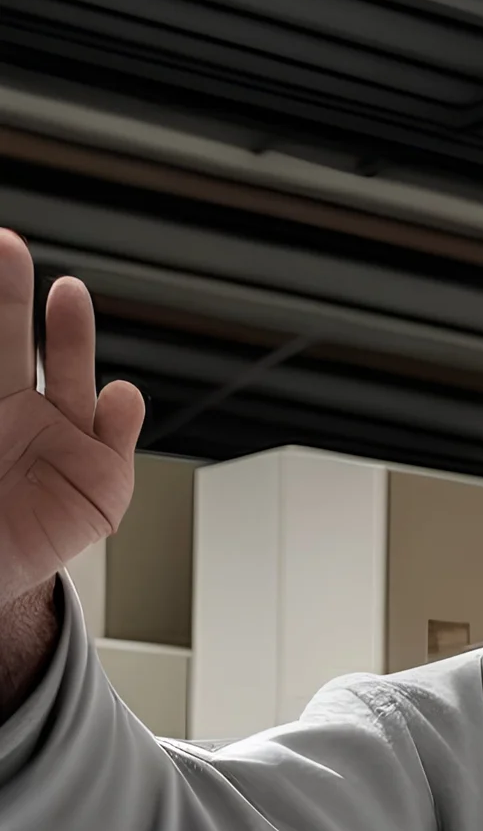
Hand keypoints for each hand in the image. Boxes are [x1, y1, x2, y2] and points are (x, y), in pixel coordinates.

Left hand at [0, 232, 142, 613]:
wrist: (2, 582)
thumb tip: (84, 395)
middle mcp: (20, 412)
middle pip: (13, 341)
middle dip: (10, 294)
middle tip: (6, 249)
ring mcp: (64, 440)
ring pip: (68, 374)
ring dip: (70, 334)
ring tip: (67, 295)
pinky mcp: (102, 478)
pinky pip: (115, 437)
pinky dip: (122, 413)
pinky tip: (117, 397)